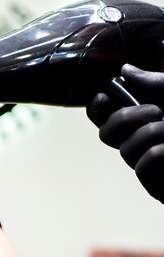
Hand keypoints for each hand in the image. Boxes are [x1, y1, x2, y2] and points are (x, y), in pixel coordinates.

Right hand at [87, 64, 163, 202]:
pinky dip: (158, 154)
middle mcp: (150, 140)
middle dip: (123, 119)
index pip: (110, 114)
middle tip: (156, 110)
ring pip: (125, 151)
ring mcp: (156, 165)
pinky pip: (142, 168)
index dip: (99, 107)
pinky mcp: (161, 186)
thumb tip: (124, 70)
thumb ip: (156, 81)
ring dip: (149, 133)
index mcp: (154, 116)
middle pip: (107, 135)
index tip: (107, 94)